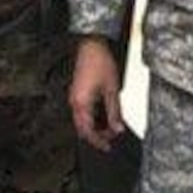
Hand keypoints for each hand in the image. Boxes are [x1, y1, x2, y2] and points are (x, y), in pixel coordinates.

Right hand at [69, 36, 124, 151]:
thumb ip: (114, 112)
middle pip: (83, 128)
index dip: (98, 141)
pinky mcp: (77, 92)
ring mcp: (74, 97)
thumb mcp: (112, 90)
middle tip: (111, 139)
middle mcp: (75, 102)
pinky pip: (82, 112)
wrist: (91, 45)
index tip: (108, 147)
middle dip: (97, 136)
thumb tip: (117, 128)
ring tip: (110, 127)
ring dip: (95, 127)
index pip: (88, 131)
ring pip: (82, 121)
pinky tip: (103, 116)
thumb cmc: (100, 62)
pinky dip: (92, 118)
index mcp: (81, 104)